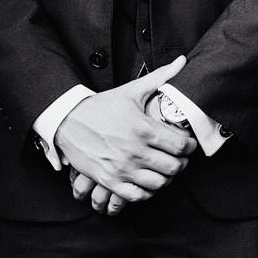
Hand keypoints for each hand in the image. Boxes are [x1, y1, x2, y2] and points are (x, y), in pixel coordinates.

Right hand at [56, 56, 196, 213]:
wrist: (67, 121)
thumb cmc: (101, 106)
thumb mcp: (131, 90)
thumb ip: (160, 77)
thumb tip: (181, 61)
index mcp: (144, 129)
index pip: (181, 145)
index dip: (190, 146)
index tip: (188, 144)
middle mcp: (135, 151)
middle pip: (173, 167)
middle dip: (182, 163)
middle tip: (180, 158)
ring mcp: (121, 168)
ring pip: (158, 184)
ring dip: (166, 178)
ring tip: (165, 170)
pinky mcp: (108, 180)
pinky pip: (136, 196)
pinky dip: (146, 192)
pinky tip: (148, 182)